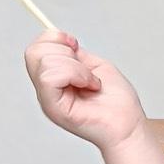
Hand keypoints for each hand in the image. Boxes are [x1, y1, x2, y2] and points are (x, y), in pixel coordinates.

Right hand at [24, 28, 145, 150]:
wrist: (129, 126)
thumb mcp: (93, 66)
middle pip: (34, 52)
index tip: (75, 45)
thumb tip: (61, 40)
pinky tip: (90, 86)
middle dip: (63, 51)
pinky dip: (75, 74)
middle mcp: (46, 90)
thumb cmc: (116, 101)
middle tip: (85, 69)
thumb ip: (74, 55)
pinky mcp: (54, 109)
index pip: (35, 49)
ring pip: (45, 63)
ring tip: (91, 82)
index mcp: (53, 79)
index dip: (54, 38)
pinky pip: (50, 78)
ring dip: (76, 66)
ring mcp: (48, 100)